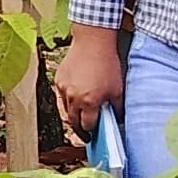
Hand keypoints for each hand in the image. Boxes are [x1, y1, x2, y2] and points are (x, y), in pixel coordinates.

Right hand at [55, 22, 125, 148]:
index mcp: (89, 102)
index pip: (88, 125)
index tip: (95, 135)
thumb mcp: (118, 89)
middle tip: (86, 132)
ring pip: (65, 110)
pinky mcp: (58, 80)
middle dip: (80, 128)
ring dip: (73, 115)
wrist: (92, 42)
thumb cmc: (107, 64)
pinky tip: (76, 98)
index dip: (92, 131)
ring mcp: (64, 89)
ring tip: (81, 115)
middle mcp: (74, 98)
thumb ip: (117, 108)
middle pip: (73, 121)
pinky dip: (68, 101)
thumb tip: (119, 120)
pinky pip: (61, 97)